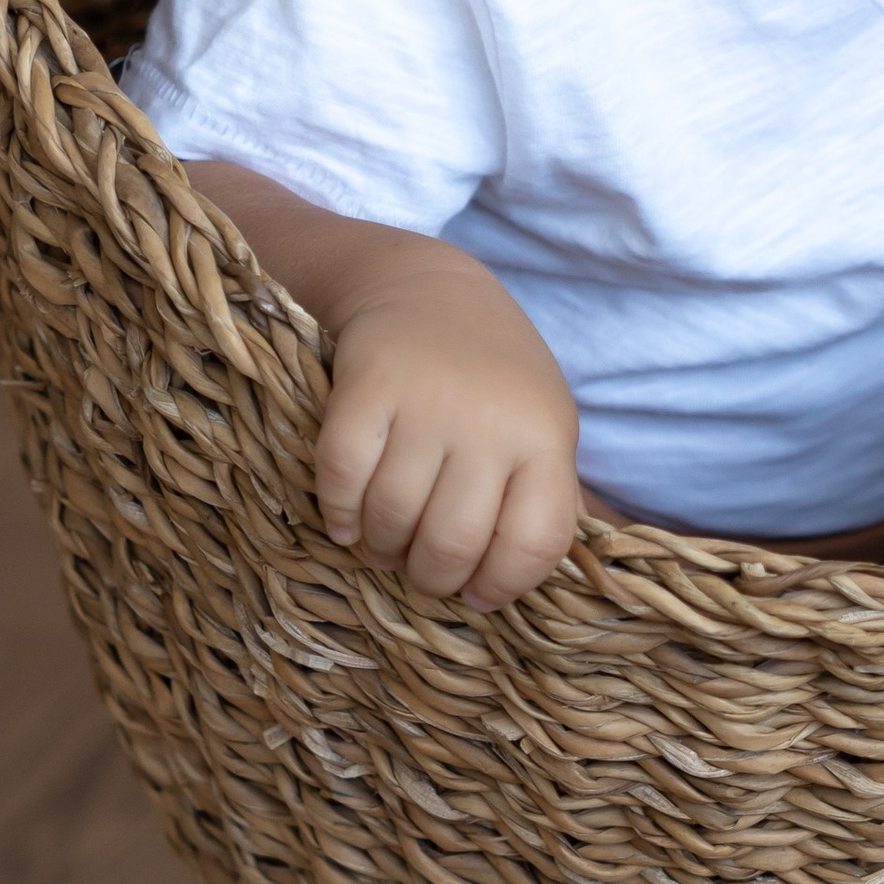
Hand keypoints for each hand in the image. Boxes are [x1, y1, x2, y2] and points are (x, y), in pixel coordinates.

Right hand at [317, 238, 582, 609]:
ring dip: (382, 549)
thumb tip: (513, 586)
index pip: (534, 543)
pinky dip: (338, 512)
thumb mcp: (541, 426)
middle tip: (420, 572)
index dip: (503, 586)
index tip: (477, 594)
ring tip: (384, 545)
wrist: (427, 289)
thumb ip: (540, 498)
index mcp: (545, 436)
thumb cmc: (491, 377)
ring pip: (393, 518)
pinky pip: (341, 476)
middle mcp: (490, 420)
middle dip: (431, 578)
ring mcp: (426, 401)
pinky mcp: (366, 385)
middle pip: (453, 543)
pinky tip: (345, 521)